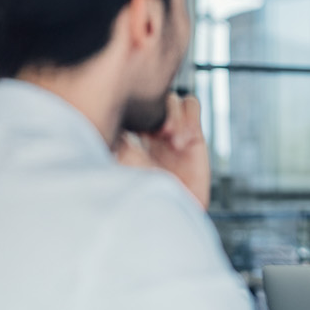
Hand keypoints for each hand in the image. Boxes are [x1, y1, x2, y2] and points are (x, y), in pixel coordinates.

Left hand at [116, 92, 208, 207]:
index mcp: (129, 135)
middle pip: (151, 98)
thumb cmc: (145, 192)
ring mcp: (172, 131)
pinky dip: (188, 114)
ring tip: (170, 137)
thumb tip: (115, 110)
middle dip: (152, 108)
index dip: (133, 105)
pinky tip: (184, 139)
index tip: (133, 124)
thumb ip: (119, 134)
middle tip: (153, 132)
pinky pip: (191, 104)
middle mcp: (150, 131)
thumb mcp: (124, 159)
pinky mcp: (194, 134)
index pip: (130, 105)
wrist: (172, 212)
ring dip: (170, 112)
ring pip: (170, 98)